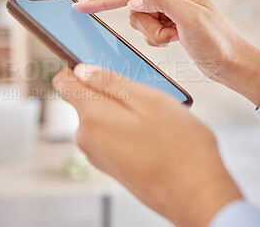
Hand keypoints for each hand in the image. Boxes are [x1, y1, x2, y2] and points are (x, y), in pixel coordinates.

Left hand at [53, 64, 242, 226]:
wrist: (195, 196)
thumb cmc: (179, 147)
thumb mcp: (148, 100)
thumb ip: (110, 82)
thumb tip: (81, 70)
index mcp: (92, 117)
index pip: (64, 82)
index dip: (77, 67)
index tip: (99, 64)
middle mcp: (87, 137)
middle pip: (87, 99)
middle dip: (111, 90)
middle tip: (144, 91)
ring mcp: (97, 155)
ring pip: (102, 116)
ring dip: (123, 109)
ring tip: (154, 116)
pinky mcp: (110, 165)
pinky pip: (110, 134)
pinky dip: (126, 126)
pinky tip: (153, 132)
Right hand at [73, 0, 259, 106]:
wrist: (228, 61)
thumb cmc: (216, 41)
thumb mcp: (191, 19)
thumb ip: (161, 1)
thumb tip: (134, 0)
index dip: (105, 0)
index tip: (82, 6)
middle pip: (134, 7)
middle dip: (149, 27)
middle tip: (170, 34)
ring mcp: (167, 6)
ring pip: (138, 21)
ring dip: (153, 34)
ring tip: (175, 37)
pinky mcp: (167, 20)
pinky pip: (146, 30)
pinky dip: (156, 39)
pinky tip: (174, 38)